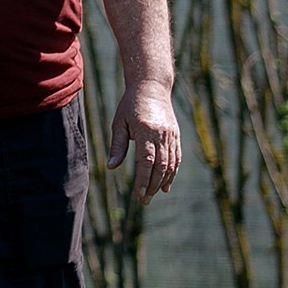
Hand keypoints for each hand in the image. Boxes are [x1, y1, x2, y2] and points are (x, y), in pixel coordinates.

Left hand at [110, 81, 180, 200]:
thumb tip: (111, 167)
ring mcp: (171, 135)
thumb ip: (117, 146)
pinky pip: (176, 158)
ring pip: (170, 164)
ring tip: (152, 195)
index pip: (146, 161)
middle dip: (152, 185)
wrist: (152, 87)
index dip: (143, 179)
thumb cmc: (130, 105)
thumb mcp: (119, 123)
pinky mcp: (176, 136)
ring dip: (162, 182)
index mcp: (146, 131)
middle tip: (144, 200)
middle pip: (160, 166)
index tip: (138, 194)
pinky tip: (166, 186)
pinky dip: (172, 173)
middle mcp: (161, 135)